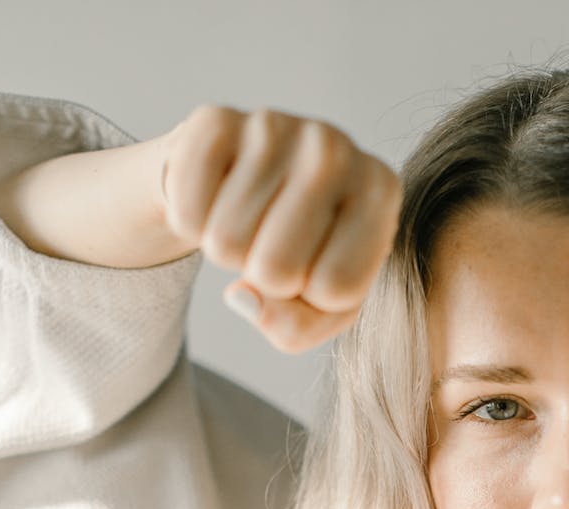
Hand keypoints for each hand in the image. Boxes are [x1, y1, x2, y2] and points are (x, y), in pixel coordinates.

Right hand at [157, 104, 401, 353]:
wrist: (248, 177)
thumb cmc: (301, 246)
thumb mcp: (322, 301)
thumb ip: (297, 327)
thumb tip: (244, 299)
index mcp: (380, 191)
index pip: (335, 290)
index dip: (312, 297)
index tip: (315, 265)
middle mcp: (335, 148)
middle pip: (277, 271)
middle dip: (264, 278)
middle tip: (272, 244)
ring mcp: (275, 125)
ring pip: (227, 244)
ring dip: (228, 250)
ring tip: (248, 219)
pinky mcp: (216, 120)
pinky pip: (188, 213)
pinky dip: (192, 223)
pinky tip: (217, 197)